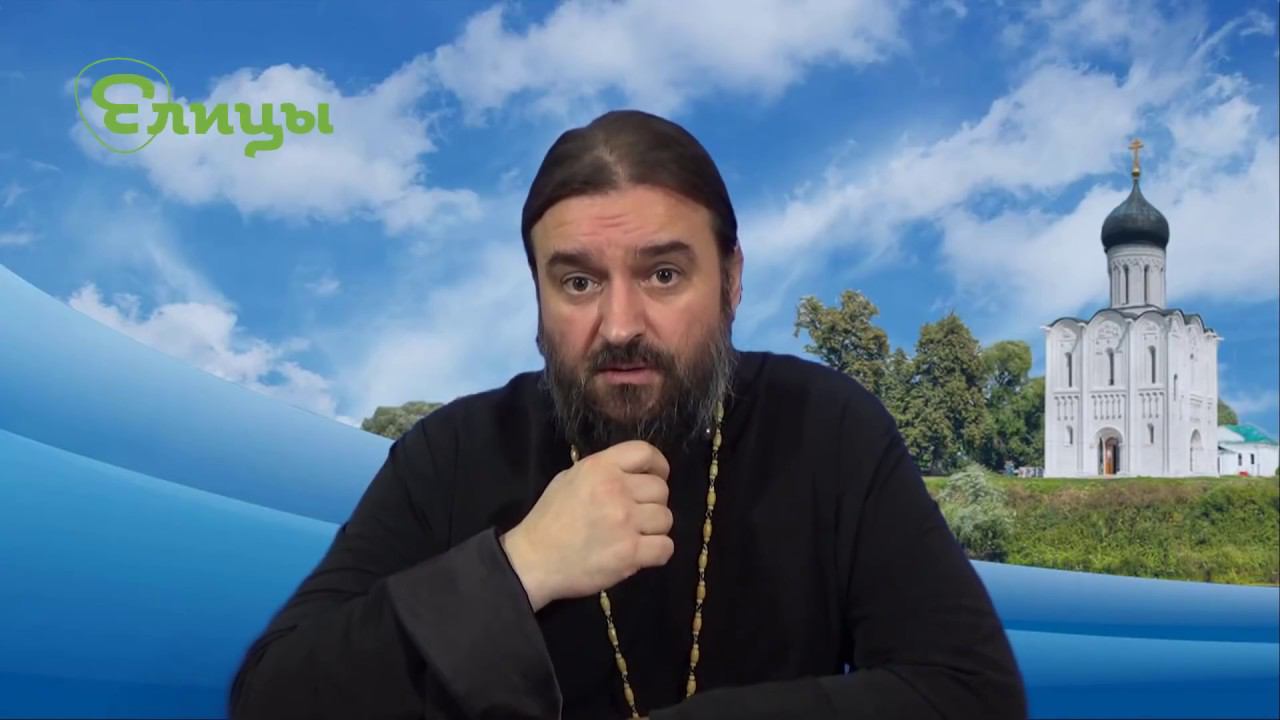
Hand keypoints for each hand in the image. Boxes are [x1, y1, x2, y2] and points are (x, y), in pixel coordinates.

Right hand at [501, 440, 673, 611]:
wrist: (534, 560)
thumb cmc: (550, 519)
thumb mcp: (569, 478)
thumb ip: (602, 472)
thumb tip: (631, 474)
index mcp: (599, 467)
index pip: (645, 452)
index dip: (657, 465)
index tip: (656, 477)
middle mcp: (615, 489)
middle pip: (661, 489)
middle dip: (653, 503)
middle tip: (637, 515)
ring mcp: (625, 522)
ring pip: (666, 519)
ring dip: (654, 529)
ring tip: (635, 535)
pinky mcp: (630, 553)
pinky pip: (666, 547)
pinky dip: (657, 552)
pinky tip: (641, 553)